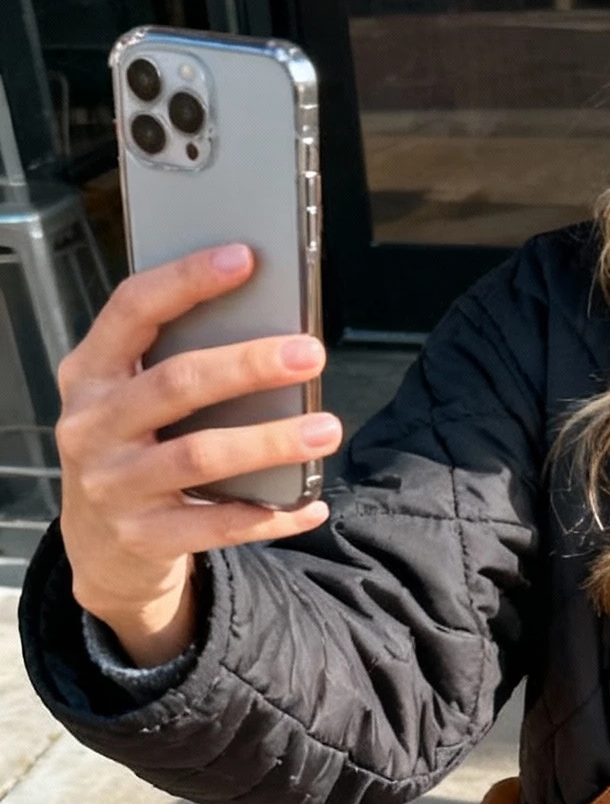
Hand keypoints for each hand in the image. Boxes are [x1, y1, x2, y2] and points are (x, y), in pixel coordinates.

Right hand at [56, 244, 338, 666]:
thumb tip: (268, 326)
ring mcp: (114, 485)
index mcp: (89, 374)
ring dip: (271, 442)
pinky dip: (272, 515)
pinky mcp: (143, 537)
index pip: (131, 309)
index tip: (244, 257)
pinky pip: (218, 524)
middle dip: (248, 365)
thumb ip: (172, 362)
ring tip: (326, 428)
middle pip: (176, 383)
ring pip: (200, 456)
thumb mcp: (129, 399)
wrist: (100, 546)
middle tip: (310, 352)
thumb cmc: (132, 449)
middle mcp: (92, 426)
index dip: (186, 280)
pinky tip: (312, 504)